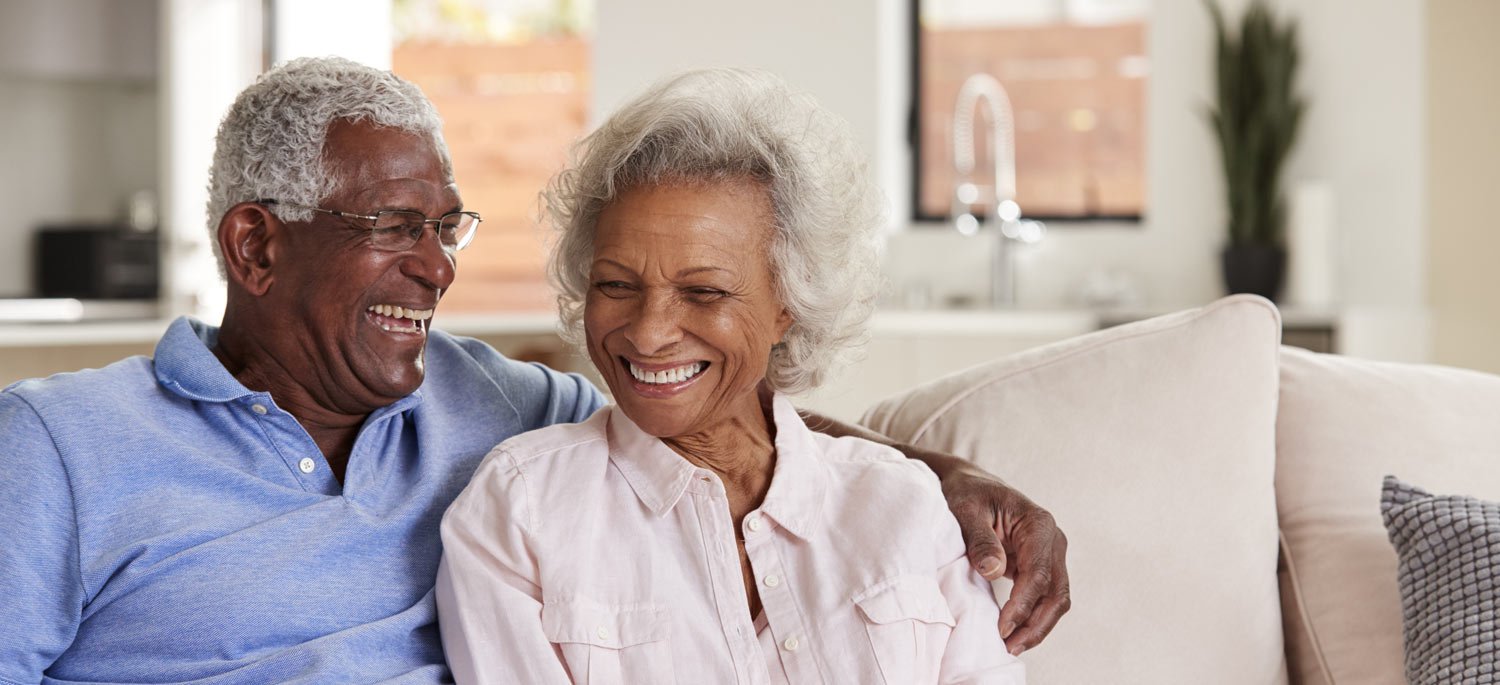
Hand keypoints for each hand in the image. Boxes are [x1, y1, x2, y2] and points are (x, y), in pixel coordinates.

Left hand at [942, 462, 1069, 655]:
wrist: (970, 485)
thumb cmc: (967, 494)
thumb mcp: (966, 510)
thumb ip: (980, 539)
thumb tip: (993, 570)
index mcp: (1038, 523)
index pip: (1039, 573)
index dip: (1023, 604)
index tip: (1003, 627)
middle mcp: (1052, 539)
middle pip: (1056, 592)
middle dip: (1036, 624)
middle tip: (1009, 645)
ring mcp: (1050, 554)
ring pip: (1055, 599)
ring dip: (1037, 626)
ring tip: (1011, 645)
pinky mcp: (1040, 565)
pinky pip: (1044, 596)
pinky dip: (1032, 617)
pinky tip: (1013, 632)